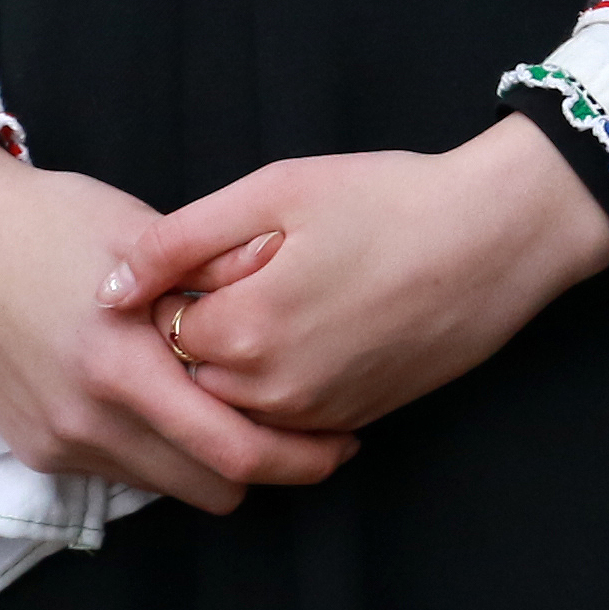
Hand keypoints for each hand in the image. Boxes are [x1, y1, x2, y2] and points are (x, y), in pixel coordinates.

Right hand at [0, 134, 352, 511]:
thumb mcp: (150, 239)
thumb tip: (293, 319)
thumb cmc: (57, 222)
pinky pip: (122, 473)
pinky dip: (159, 452)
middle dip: (266, 468)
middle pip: (210, 486)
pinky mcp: (35, 450)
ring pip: (168, 486)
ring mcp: (57, 443)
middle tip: (306, 435)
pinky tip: (171, 405)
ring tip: (238, 412)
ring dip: (209, 462)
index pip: (233, 450)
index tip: (340, 441)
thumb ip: (217, 288)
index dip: (301, 457)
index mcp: (123, 366)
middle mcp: (88, 420)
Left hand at [95, 119, 608, 435]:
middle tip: (264, 269)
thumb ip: (179, 240)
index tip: (225, 251)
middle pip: (194, 373)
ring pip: (239, 401)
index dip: (184, 285)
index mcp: (245, 331)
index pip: (162, 329)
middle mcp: (274, 391)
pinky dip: (288, 379)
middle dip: (208, 328)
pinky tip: (326, 323)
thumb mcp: (277, 191)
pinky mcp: (356, 418)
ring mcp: (318, 414)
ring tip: (297, 294)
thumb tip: (107, 292)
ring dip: (245, 358)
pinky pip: (289, 415)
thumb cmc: (391, 199)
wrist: (500, 236)